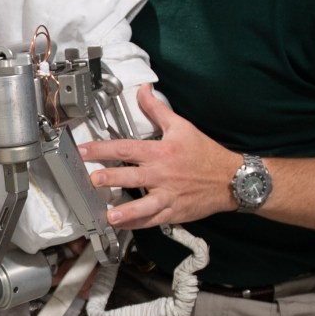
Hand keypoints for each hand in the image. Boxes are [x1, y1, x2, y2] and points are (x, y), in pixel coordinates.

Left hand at [79, 84, 240, 229]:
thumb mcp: (181, 126)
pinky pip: (153, 220)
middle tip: (92, 180)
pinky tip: (123, 226)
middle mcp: (162, 174)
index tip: (83, 150)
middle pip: (131, 176)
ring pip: (144, 205)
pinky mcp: (174, 212)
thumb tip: (143, 89)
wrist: (230, 179)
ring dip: (126, 211)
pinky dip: (138, 224)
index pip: (126, 149)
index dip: (102, 149)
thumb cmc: (205, 153)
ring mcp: (168, 195)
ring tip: (110, 215)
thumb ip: (157, 109)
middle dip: (110, 179)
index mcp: (161, 152)